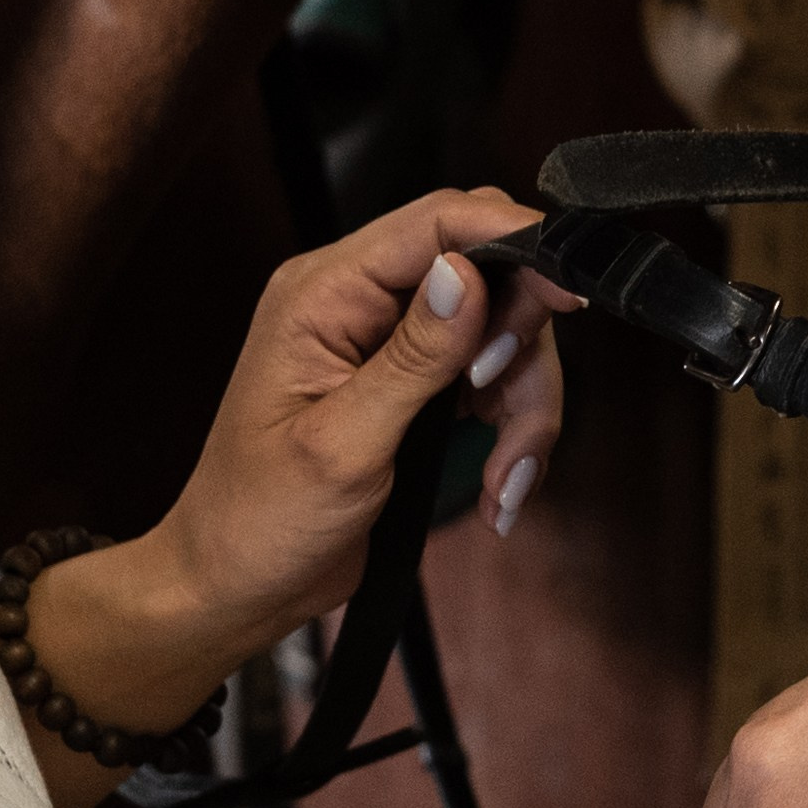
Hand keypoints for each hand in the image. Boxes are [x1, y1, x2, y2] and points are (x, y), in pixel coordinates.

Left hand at [15, 191, 570, 744]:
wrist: (239, 585)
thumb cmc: (260, 520)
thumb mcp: (341, 445)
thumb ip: (411, 358)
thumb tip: (467, 274)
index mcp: (324, 294)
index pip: (437, 222)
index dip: (514, 240)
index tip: (568, 290)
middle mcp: (358, 302)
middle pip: (488, 274)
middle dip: (522, 346)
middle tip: (510, 414)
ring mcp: (390, 342)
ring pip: (504, 333)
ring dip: (524, 405)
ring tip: (505, 480)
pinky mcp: (416, 383)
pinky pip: (494, 378)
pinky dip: (513, 430)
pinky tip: (498, 488)